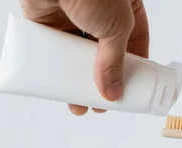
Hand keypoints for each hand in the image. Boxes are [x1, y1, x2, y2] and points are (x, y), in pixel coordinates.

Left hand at [21, 0, 149, 114]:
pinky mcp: (47, 19)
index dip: (133, 70)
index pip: (134, 43)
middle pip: (103, 53)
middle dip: (102, 80)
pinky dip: (55, 68)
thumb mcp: (116, 27)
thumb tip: (112, 93)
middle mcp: (99, 12)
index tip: (131, 91)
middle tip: (103, 104)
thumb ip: (114, 61)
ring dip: (77, 80)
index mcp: (125, 7)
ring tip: (79, 104)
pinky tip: (58, 86)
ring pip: (76, 55)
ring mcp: (72, 15)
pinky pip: (52, 49)